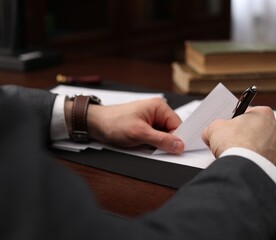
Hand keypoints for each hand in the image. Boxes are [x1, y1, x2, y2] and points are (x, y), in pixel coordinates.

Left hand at [66, 98, 183, 153]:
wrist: (95, 124)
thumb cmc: (114, 122)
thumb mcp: (140, 133)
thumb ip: (162, 140)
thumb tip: (179, 145)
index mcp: (159, 107)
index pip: (178, 124)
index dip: (177, 138)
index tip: (176, 150)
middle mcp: (157, 111)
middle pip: (172, 130)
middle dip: (166, 141)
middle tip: (156, 147)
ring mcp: (151, 119)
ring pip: (163, 135)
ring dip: (157, 143)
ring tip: (145, 143)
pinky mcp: (145, 126)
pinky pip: (155, 137)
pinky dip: (151, 143)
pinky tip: (143, 144)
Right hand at [201, 106, 275, 167]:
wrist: (242, 168)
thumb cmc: (235, 144)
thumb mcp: (214, 128)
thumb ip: (214, 127)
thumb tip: (209, 133)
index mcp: (264, 113)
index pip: (248, 112)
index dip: (234, 119)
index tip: (228, 125)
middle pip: (256, 128)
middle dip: (243, 134)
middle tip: (229, 139)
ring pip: (261, 144)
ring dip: (249, 147)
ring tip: (235, 153)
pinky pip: (263, 158)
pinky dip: (254, 160)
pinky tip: (242, 162)